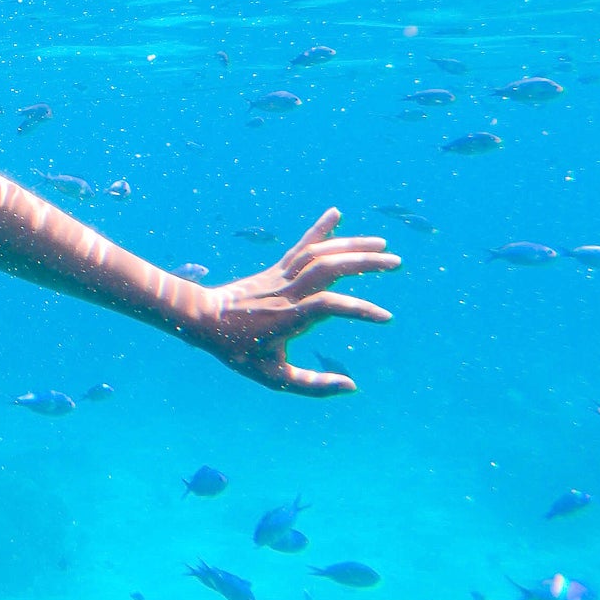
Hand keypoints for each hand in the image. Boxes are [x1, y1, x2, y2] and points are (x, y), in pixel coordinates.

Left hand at [179, 209, 398, 394]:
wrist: (202, 319)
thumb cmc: (237, 351)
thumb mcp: (272, 378)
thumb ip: (312, 385)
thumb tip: (351, 387)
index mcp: (287, 318)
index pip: (328, 306)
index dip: (358, 309)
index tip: (386, 317)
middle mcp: (286, 292)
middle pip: (327, 268)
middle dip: (364, 263)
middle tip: (396, 262)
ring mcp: (280, 276)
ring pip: (317, 253)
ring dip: (350, 244)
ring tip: (382, 243)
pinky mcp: (276, 268)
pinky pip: (300, 246)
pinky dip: (319, 229)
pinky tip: (335, 213)